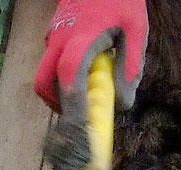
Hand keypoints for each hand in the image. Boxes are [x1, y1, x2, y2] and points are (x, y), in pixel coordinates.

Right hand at [34, 0, 147, 116]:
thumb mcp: (136, 30)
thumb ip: (131, 66)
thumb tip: (123, 103)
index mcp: (81, 37)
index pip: (70, 75)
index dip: (74, 105)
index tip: (82, 128)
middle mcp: (59, 40)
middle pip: (44, 84)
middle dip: (61, 107)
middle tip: (83, 118)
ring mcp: (52, 39)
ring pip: (46, 78)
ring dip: (64, 96)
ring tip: (90, 99)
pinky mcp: (54, 39)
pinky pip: (53, 68)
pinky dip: (66, 83)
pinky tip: (88, 80)